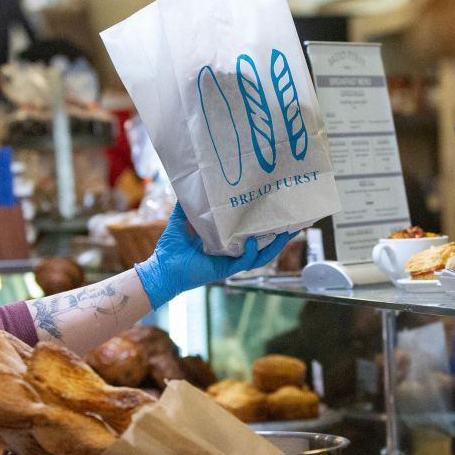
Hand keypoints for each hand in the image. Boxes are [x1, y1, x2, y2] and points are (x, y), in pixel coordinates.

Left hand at [136, 203, 295, 309]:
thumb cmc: (170, 249)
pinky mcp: (224, 270)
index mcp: (224, 243)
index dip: (264, 226)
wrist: (161, 269)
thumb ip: (187, 204)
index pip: (250, 235)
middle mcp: (230, 254)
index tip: (276, 213)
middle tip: (293, 224)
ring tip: (287, 234)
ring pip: (259, 256)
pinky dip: (251, 253)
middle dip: (279, 237)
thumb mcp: (181, 220)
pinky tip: (255, 242)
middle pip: (262, 246)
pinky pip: (244, 263)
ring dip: (274, 246)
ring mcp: (229, 263)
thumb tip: (191, 184)